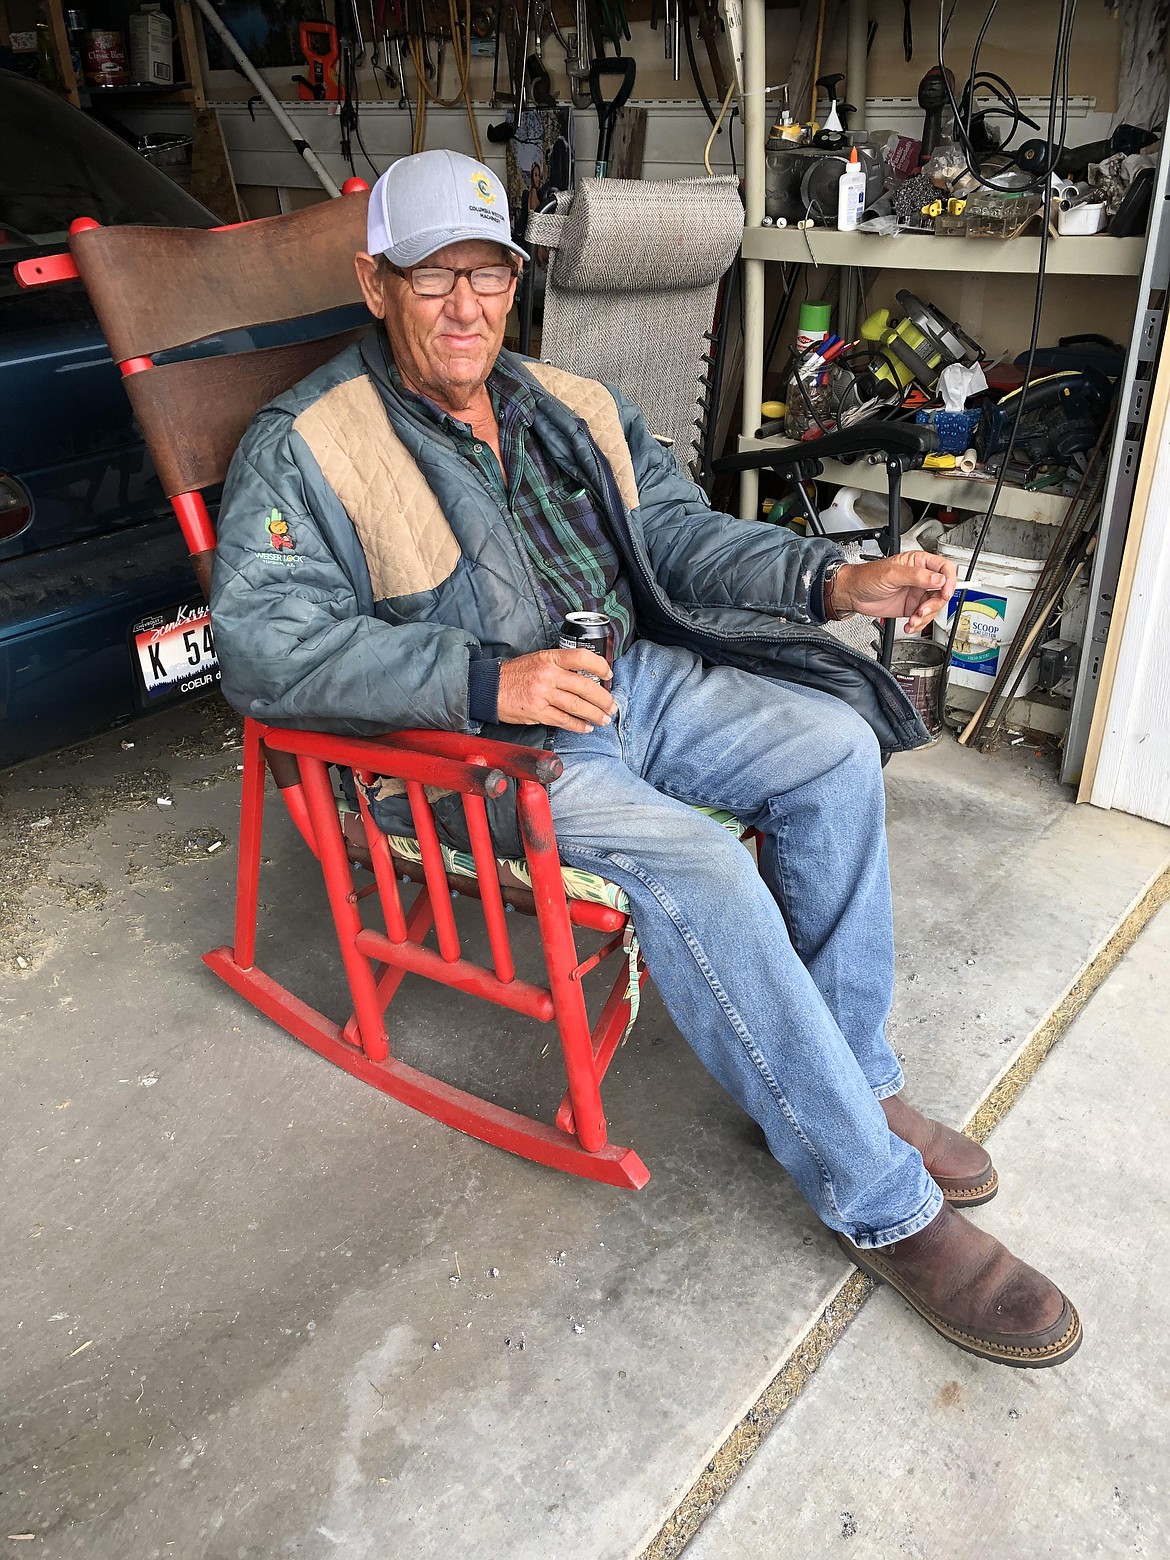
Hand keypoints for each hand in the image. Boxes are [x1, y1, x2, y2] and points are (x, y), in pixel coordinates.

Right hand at [496, 648, 616, 732]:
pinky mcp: (538, 712)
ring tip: (604, 719)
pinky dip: (578, 725)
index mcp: (550, 658)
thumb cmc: (516, 673)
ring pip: (577, 705)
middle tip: (612, 705)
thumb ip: (560, 665)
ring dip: (594, 714)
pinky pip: (564, 720)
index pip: (582, 658)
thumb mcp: (538, 659)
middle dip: (603, 698)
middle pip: (584, 686)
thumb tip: (586, 676)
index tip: (608, 674)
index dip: (600, 666)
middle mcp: (548, 675)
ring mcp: (543, 695)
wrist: (489, 687)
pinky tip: (586, 727)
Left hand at [833, 551, 956, 632]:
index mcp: (918, 563)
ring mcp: (916, 594)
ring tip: (913, 619)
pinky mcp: (910, 607)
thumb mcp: (892, 574)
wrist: (852, 594)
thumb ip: (916, 576)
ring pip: (933, 607)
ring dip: (926, 617)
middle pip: (942, 591)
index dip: (949, 580)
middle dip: (935, 604)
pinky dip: (918, 624)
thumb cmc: (866, 577)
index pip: (944, 568)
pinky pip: (922, 617)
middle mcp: (920, 578)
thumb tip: (938, 579)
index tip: (945, 592)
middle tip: (922, 610)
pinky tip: (909, 624)